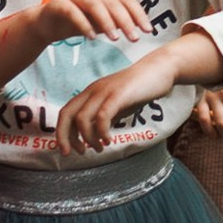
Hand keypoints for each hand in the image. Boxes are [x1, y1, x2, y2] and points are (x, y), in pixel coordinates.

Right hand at [33, 0, 152, 47]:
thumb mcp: (102, 22)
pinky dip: (85, 25)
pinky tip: (92, 38)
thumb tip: (139, 27)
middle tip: (135, 38)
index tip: (148, 30)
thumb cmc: (78, 21)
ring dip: (107, 22)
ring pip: (95, 4)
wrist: (47, 24)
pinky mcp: (60, 4)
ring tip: (115, 39)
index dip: (139, 14)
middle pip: (113, 2)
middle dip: (126, 20)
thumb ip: (118, 21)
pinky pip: (74, 13)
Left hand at [53, 50, 180, 154]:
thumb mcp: (116, 105)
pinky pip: (102, 116)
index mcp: (90, 93)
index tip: (69, 150)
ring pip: (82, 118)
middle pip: (67, 114)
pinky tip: (109, 140)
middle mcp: (93, 91)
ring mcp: (105, 92)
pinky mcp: (118, 95)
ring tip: (99, 148)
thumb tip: (94, 136)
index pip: (66, 113)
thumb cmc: (139, 89)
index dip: (62, 133)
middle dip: (65, 137)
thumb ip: (103, 118)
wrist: (159, 69)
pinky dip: (102, 132)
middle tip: (76, 153)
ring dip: (88, 138)